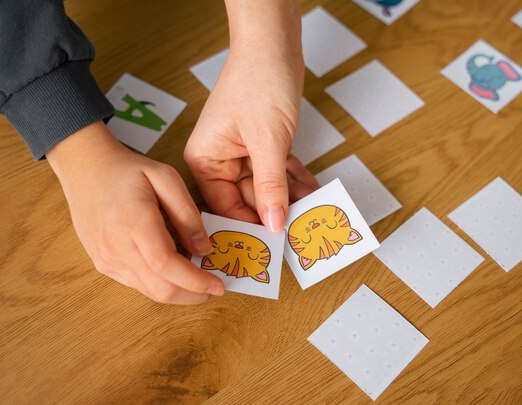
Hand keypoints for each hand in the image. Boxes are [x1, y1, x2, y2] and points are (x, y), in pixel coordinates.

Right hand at [47, 122, 224, 303]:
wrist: (85, 169)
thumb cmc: (127, 170)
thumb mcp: (166, 178)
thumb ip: (187, 214)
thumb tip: (204, 249)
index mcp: (134, 222)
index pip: (167, 266)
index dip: (195, 281)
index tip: (218, 286)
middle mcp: (116, 247)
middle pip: (160, 288)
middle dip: (192, 295)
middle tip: (213, 288)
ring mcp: (106, 259)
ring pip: (149, 291)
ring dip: (178, 292)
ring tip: (197, 279)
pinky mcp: (102, 264)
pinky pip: (136, 284)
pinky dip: (160, 284)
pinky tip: (173, 271)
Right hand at [184, 0, 318, 231]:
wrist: (274, 44)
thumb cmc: (259, 82)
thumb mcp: (267, 140)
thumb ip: (270, 185)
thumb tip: (272, 223)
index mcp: (205, 160)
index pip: (225, 206)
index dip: (250, 225)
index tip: (275, 243)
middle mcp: (220, 160)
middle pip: (249, 199)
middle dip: (278, 209)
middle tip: (304, 228)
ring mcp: (242, 153)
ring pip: (268, 187)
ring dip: (292, 196)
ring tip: (315, 210)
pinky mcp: (262, 146)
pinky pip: (278, 172)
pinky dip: (295, 179)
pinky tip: (314, 189)